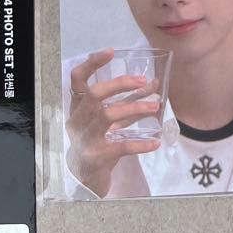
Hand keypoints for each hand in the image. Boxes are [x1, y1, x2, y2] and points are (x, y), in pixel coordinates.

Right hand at [65, 49, 162, 197]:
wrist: (88, 180)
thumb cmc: (100, 141)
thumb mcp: (113, 118)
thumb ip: (130, 100)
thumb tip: (154, 82)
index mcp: (79, 108)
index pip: (77, 81)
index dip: (91, 64)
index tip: (111, 52)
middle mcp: (78, 122)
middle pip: (95, 94)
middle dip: (120, 84)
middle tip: (144, 80)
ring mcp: (85, 140)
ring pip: (107, 115)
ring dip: (135, 108)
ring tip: (156, 106)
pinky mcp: (96, 158)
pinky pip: (121, 146)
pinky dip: (140, 144)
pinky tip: (155, 143)